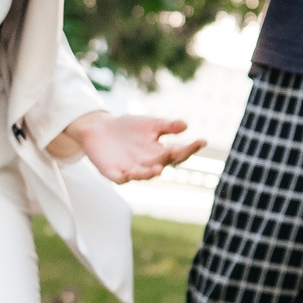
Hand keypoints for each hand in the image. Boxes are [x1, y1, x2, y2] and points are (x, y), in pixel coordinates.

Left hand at [56, 111, 204, 183]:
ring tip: (158, 168)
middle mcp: (148, 164)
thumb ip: (167, 127)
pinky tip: (128, 173)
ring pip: (143, 175)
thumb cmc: (128, 128)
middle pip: (163, 164)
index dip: (191, 149)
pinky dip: (125, 177)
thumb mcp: (149, 124)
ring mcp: (131, 170)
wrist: (99, 129)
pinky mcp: (114, 173)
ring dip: (150, 173)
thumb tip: (185, 125)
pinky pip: (121, 178)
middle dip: (170, 159)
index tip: (202, 141)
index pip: (178, 153)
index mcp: (159, 153)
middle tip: (176, 152)